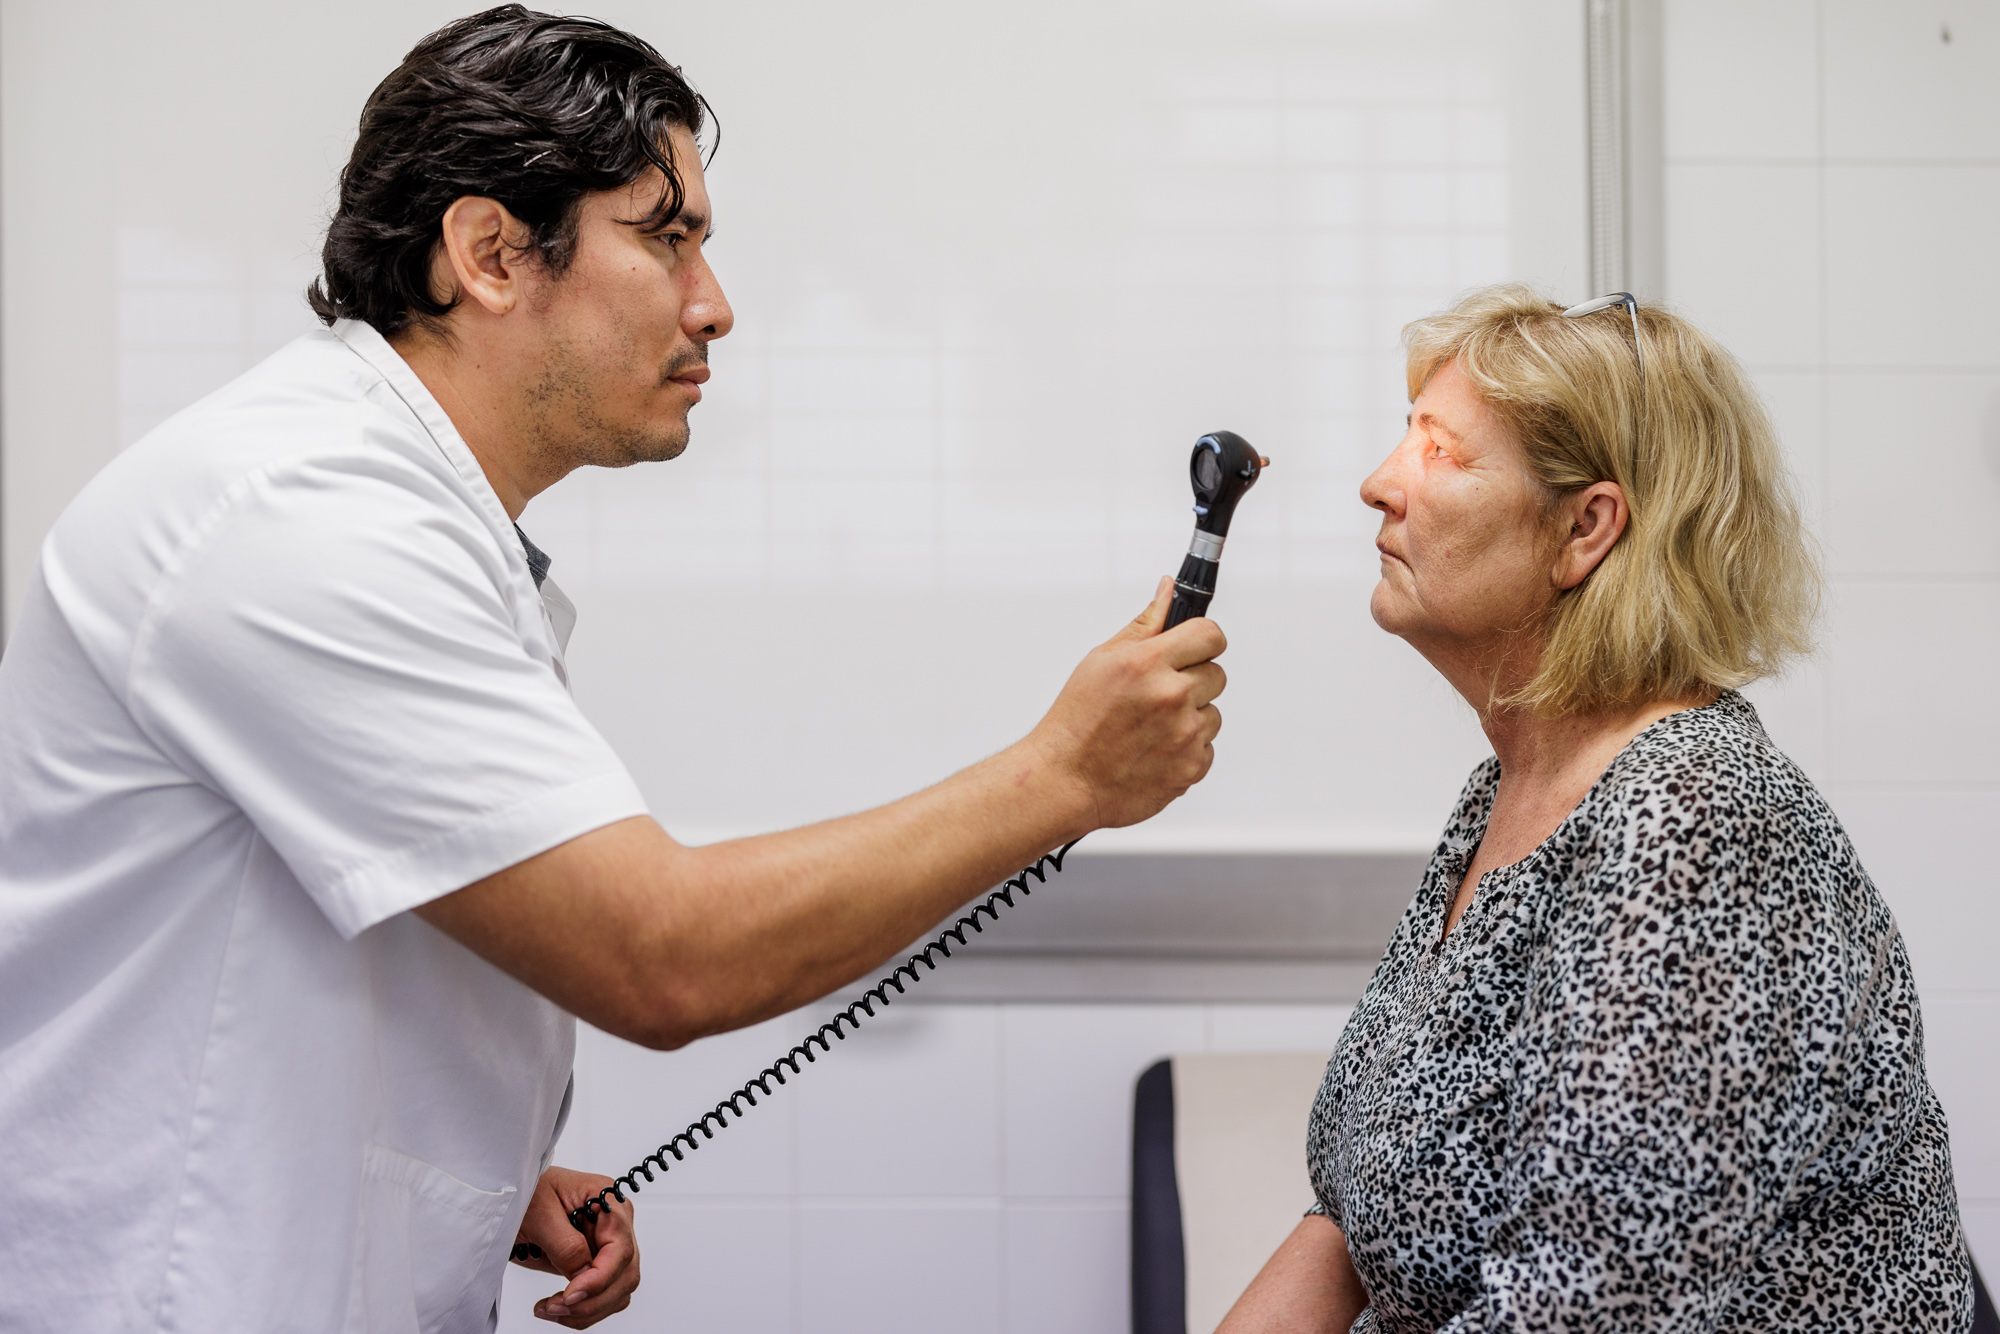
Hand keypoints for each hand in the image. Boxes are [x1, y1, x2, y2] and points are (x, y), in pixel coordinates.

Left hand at [510, 1166, 639, 1326]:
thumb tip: (583, 1275)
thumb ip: (566, 1244)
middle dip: (592, 1300)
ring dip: (587, 1310)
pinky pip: (601, 1296)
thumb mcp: (540, 1213)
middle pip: (625, 1275)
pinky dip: (581, 1310)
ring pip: (617, 1292)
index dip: (599, 1279)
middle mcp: (615, 1225)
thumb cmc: (526, 1191)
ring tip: (550, 1308)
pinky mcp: (593, 1265)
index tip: (570, 1295)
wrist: (509, 1197)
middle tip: (555, 1307)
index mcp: (608, 1204)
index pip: (621, 1250)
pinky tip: (555, 1307)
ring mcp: (606, 1246)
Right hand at [1031, 577, 1227, 829]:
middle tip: (1157, 695)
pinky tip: (1154, 751)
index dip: (1202, 639)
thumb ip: (1145, 624)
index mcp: (1148, 663)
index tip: (1192, 648)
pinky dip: (1186, 749)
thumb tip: (1168, 589)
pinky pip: (1206, 747)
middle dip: (1193, 681)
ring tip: (1150, 728)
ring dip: (1190, 718)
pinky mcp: (1192, 767)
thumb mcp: (1102, 660)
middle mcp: (1171, 697)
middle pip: (1217, 674)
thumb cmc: (1078, 719)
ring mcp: (1185, 735)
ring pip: (1212, 713)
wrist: (1066, 780)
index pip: (1210, 635)